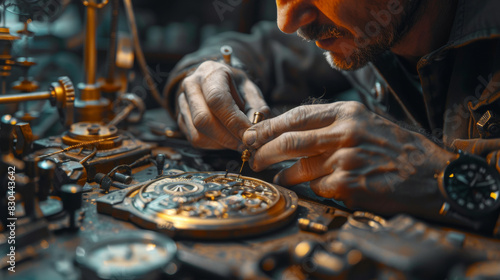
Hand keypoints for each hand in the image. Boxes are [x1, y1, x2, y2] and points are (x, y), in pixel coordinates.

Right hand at [177, 61, 269, 149]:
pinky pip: (195, 139)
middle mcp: (191, 85)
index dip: (234, 121)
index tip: (249, 136)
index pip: (217, 99)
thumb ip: (257, 108)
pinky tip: (226, 139)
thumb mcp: (251, 90)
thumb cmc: (235, 86)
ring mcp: (183, 102)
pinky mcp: (181, 119)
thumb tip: (256, 130)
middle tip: (246, 144)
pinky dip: (214, 145)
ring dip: (221, 143)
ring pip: (198, 133)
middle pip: (203, 119)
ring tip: (238, 141)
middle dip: (228, 137)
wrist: (217, 82)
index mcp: (210, 72)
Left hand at [242, 102, 455, 217]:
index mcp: (347, 112)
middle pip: (290, 142)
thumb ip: (332, 124)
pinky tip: (317, 188)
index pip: (296, 116)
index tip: (252, 134)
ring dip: (285, 176)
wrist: (431, 174)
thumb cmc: (396, 148)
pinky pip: (319, 188)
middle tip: (255, 160)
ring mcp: (346, 160)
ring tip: (280, 178)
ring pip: (300, 169)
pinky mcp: (349, 185)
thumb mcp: (367, 121)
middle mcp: (345, 133)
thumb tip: (292, 130)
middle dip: (265, 152)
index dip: (269, 126)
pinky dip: (314, 189)